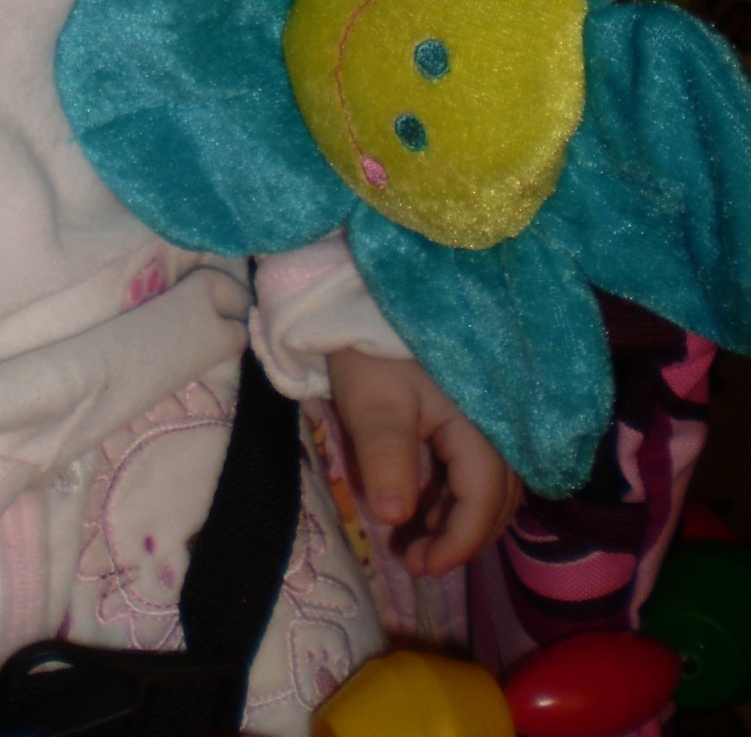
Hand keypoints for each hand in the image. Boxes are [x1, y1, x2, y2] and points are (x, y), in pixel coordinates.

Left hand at [327, 348, 522, 577]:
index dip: (457, 543)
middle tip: (412, 558)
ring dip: (458, 518)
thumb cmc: (373, 347)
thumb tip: (394, 518)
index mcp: (481, 425)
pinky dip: (455, 492)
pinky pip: (476, 463)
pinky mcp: (473, 410)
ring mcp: (488, 417)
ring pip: (489, 484)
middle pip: (495, 498)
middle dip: (459, 537)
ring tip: (413, 539)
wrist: (367, 297)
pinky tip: (422, 504)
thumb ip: (387, 459)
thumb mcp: (373, 401)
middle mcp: (497, 425)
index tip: (420, 568)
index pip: (484, 500)